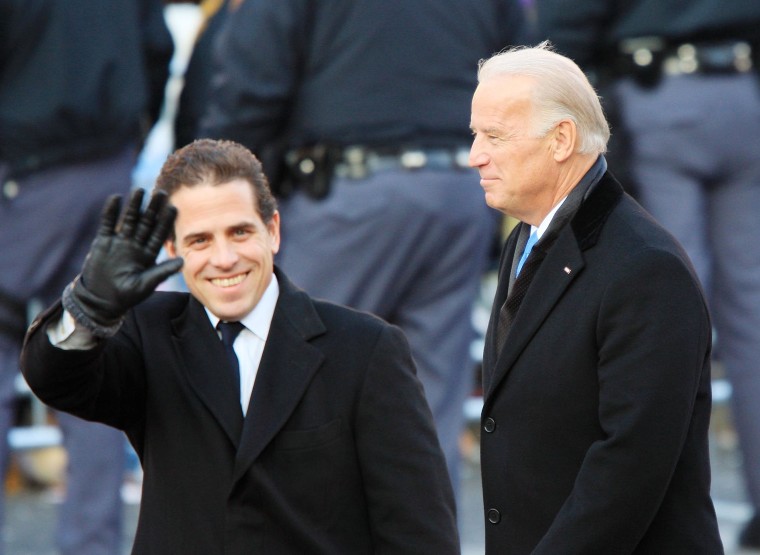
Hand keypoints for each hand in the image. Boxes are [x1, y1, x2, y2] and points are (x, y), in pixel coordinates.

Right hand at [62, 188, 183, 336]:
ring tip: (140, 191)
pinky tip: (116, 198)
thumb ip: (162, 272)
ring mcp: (120, 242)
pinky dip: (111, 212)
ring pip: (129, 220)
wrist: (100, 300)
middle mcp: (136, 245)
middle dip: (153, 209)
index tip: (174, 208)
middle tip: (161, 193)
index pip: (159, 234)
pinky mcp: (103, 242)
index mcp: (148, 254)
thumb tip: (182, 262)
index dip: (166, 221)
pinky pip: (108, 224)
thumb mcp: (145, 284)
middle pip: (146, 223)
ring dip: (134, 206)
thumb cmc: (126, 295)